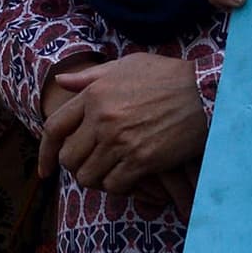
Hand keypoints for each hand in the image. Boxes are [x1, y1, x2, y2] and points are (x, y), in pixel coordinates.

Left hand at [40, 53, 207, 195]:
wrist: (206, 92)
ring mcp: (121, 140)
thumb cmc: (168, 76)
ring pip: (89, 176)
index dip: (45, 153)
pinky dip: (120, 187)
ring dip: (98, 179)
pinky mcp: (142, 159)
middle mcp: (102, 118)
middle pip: (70, 158)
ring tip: (113, 173)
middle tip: (94, 167)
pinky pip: (115, 185)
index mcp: (94, 94)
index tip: (45, 170)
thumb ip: (91, 76)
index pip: (54, 128)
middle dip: (77, 167)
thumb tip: (61, 81)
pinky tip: (132, 178)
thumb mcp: (127, 65)